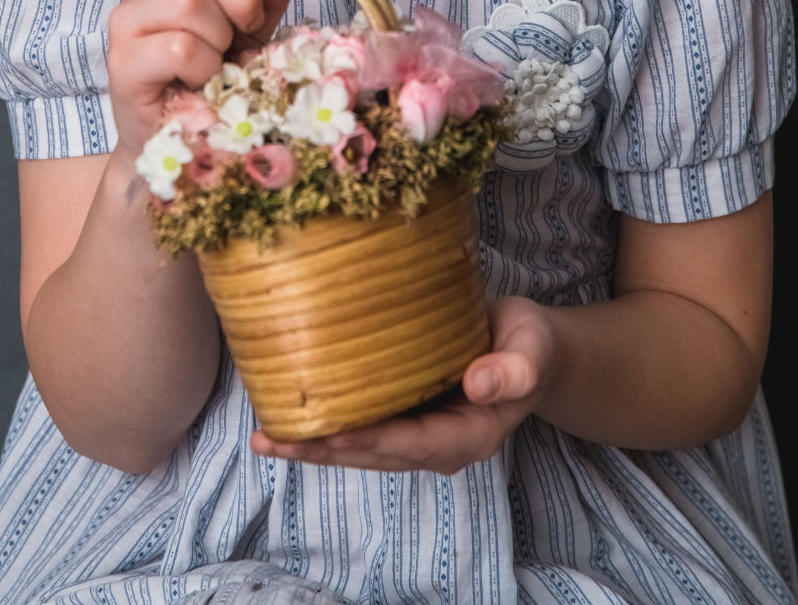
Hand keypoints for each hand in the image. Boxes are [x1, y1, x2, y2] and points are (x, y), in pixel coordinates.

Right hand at [105, 0, 294, 159]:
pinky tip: (202, 82)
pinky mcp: (122, 62)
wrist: (182, 140)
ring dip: (219, 37)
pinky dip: (205, 67)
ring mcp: (125, 21)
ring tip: (218, 62)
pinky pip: (180, 46)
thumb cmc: (215, 78)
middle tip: (246, 31)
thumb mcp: (251, 29)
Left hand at [249, 295, 558, 474]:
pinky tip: (287, 419)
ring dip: (313, 445)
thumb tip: (478, 384)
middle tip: (274, 439)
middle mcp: (438, 444)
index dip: (369, 441)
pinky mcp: (404, 416)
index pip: (412, 444)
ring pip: (360, 447)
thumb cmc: (529, 344)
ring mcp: (419, 434)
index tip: (329, 435)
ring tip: (265, 437)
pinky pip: (361, 426)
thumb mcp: (531, 349)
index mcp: (470, 434)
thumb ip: (514, 369)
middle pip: (374, 453)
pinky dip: (324, 426)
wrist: (527, 346)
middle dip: (323, 450)